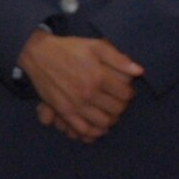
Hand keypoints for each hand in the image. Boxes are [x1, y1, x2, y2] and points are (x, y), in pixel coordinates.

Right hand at [17, 31, 143, 142]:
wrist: (39, 54)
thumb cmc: (69, 48)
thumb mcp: (96, 46)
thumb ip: (118, 59)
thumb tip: (139, 71)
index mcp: (99, 77)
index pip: (125, 94)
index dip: (129, 93)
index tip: (125, 90)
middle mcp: (89, 93)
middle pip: (117, 110)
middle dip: (121, 106)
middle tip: (117, 101)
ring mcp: (76, 105)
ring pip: (103, 122)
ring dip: (110, 119)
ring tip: (108, 113)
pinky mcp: (64, 112)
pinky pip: (83, 130)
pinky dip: (93, 132)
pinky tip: (97, 127)